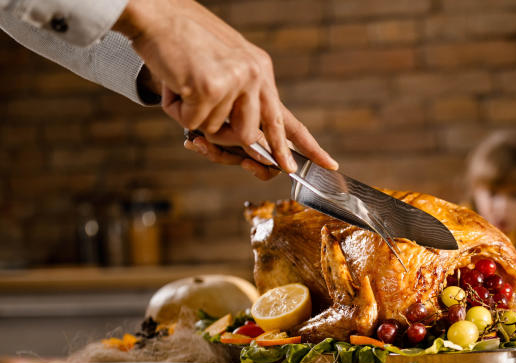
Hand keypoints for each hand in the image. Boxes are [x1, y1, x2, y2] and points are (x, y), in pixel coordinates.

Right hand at [114, 0, 335, 174]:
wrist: (155, 11)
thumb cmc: (183, 42)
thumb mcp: (224, 63)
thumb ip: (240, 96)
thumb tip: (248, 139)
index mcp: (261, 70)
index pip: (287, 118)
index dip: (308, 146)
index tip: (330, 165)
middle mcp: (255, 76)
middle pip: (249, 136)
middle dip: (224, 139)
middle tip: (202, 122)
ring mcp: (235, 81)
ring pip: (216, 131)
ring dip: (193, 116)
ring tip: (183, 84)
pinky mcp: (211, 87)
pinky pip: (193, 122)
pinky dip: (177, 109)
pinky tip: (174, 81)